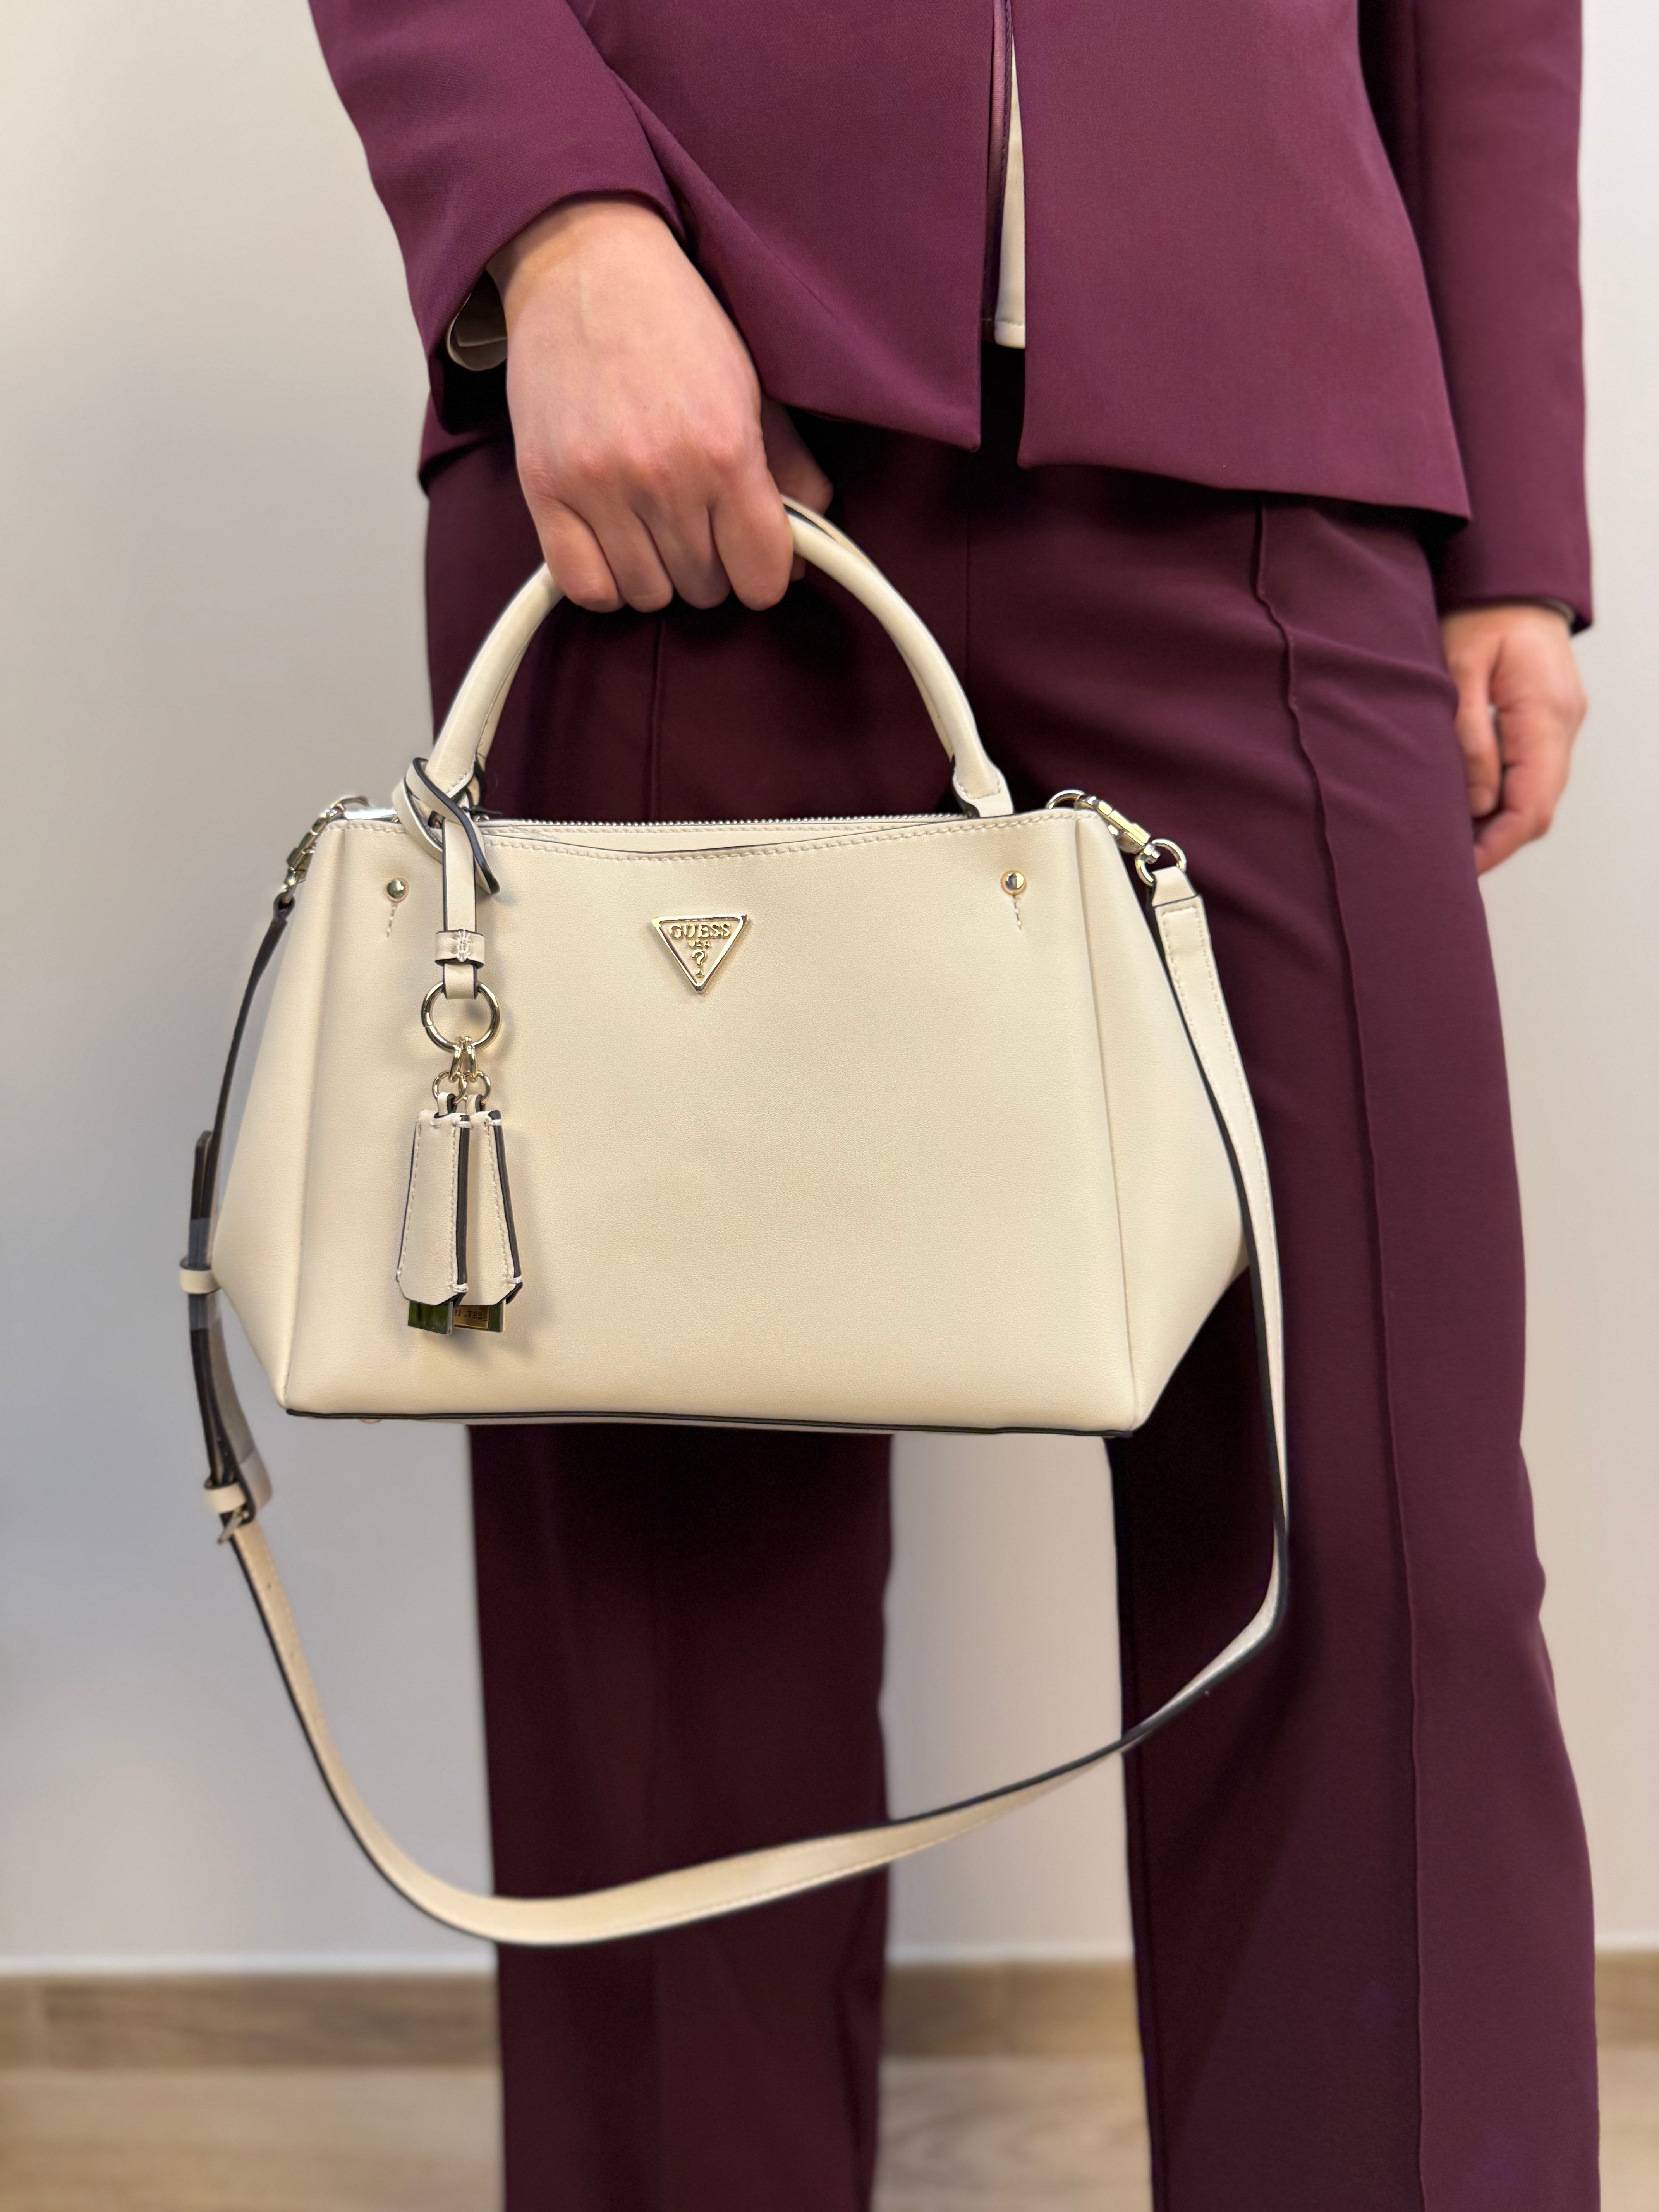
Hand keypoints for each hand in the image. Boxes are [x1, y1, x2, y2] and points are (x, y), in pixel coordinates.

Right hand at [489, 197, 831, 613]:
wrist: (584, 262)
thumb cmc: (675, 325)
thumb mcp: (754, 389)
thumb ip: (789, 474)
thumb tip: (803, 557)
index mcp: (726, 451)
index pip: (763, 578)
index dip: (763, 573)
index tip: (751, 553)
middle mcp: (664, 477)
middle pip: (705, 589)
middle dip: (709, 564)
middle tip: (695, 517)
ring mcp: (598, 486)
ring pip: (647, 595)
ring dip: (656, 572)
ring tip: (651, 521)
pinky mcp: (544, 488)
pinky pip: (584, 587)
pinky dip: (603, 580)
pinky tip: (612, 543)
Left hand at [1439, 602, 1585, 873]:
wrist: (1512, 583)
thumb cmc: (1481, 617)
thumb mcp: (1461, 668)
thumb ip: (1469, 735)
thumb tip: (1477, 803)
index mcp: (1545, 715)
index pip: (1533, 804)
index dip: (1500, 844)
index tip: (1463, 868)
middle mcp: (1563, 725)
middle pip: (1539, 809)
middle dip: (1499, 842)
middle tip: (1450, 863)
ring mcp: (1562, 725)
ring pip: (1538, 795)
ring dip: (1500, 823)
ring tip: (1454, 841)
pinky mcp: (1549, 722)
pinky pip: (1533, 775)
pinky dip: (1505, 798)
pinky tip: (1470, 807)